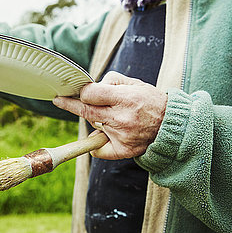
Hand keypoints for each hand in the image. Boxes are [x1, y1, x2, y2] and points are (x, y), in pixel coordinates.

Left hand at [52, 71, 166, 159]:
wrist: (171, 125)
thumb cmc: (151, 101)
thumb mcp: (134, 83)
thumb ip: (110, 82)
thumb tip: (88, 88)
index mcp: (125, 99)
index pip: (91, 95)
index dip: (82, 92)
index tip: (76, 91)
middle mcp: (122, 118)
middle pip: (86, 111)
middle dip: (70, 104)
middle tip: (59, 100)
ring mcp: (122, 136)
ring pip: (93, 126)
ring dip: (96, 120)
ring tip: (114, 116)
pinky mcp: (123, 150)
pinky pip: (98, 149)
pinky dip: (96, 144)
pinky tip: (102, 137)